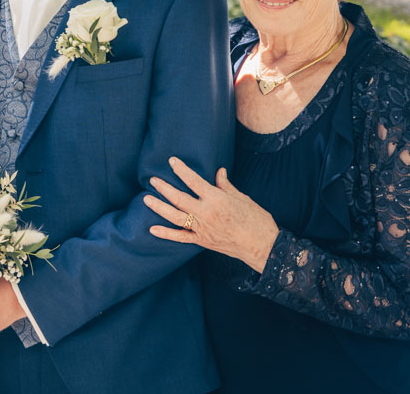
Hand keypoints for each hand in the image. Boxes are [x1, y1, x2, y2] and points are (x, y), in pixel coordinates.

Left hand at [144, 157, 279, 273]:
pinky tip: (152, 229)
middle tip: (152, 179)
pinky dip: (166, 234)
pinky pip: (180, 237)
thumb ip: (226, 185)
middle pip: (179, 198)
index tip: (172, 161)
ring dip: (159, 207)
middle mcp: (206, 213)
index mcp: (217, 199)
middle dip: (163, 188)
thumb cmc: (257, 220)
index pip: (194, 181)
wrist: (264, 247)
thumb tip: (219, 172)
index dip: (182, 170)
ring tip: (146, 199)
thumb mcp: (242, 198)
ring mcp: (202, 228)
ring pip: (175, 217)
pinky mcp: (202, 241)